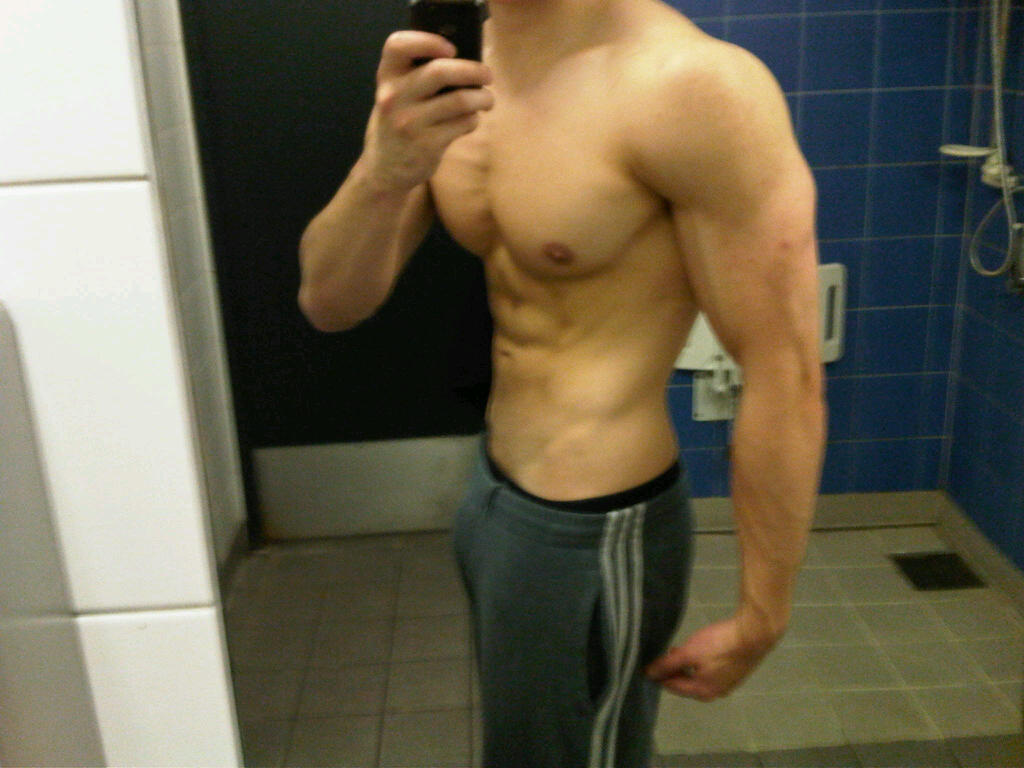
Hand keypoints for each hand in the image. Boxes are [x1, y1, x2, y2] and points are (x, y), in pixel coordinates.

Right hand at [362, 31, 494, 191]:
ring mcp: (410, 123)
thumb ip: (415, 75)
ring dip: (483, 98)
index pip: (398, 45)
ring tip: (487, 100)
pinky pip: (463, 123)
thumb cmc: (396, 123)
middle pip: (440, 71)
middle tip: (487, 75)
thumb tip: (464, 59)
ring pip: (460, 100)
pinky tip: (470, 120)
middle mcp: (394, 97)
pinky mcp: (427, 145)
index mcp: (386, 78)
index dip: (427, 41)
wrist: (383, 170)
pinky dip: (473, 119)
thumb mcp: (394, 95)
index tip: (451, 49)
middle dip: (473, 70)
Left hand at [643, 616, 774, 701]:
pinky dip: (701, 663)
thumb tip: (649, 675)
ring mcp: (729, 683)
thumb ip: (668, 665)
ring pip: (700, 677)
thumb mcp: (689, 653)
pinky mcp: (737, 671)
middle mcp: (716, 692)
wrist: (754, 634)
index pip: (673, 687)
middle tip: (666, 652)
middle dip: (674, 670)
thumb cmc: (719, 645)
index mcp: (703, 692)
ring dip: (688, 666)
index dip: (660, 674)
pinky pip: (712, 671)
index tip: (650, 661)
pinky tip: (700, 650)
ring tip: (680, 649)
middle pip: (687, 684)